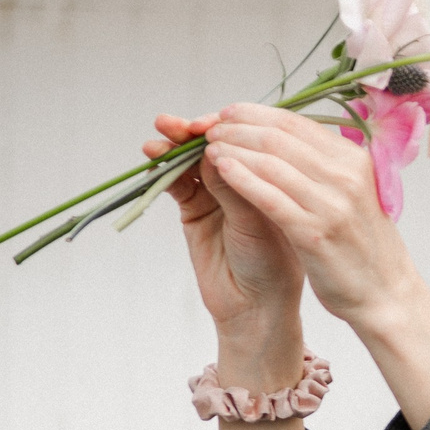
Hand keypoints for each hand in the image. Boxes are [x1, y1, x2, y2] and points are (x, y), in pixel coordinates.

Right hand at [152, 113, 303, 380]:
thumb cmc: (274, 265)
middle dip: (198, 131)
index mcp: (274, 178)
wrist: (257, 307)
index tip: (214, 121)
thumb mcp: (260, 221)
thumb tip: (213, 148)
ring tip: (161, 136)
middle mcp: (247, 180)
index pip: (250, 141)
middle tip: (181, 125)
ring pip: (193, 161)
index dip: (231, 128)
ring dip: (175, 146)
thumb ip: (236, 187)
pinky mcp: (195, 210)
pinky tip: (154, 159)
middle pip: (218, 145)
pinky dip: (164, 170)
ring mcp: (218, 193)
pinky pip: (176, 183)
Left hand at [199, 102, 426, 336]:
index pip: (293, 122)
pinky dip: (241, 179)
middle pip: (276, 136)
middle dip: (234, 128)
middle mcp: (347, 177)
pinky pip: (268, 197)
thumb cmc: (362, 245)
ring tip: (207, 150)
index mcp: (354, 161)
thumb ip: (323, 166)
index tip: (225, 116)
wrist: (385, 295)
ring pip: (269, 162)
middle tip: (209, 131)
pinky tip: (221, 171)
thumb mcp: (353, 195)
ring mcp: (332, 205)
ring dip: (231, 150)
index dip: (251, 113)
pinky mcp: (314, 234)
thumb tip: (278, 138)